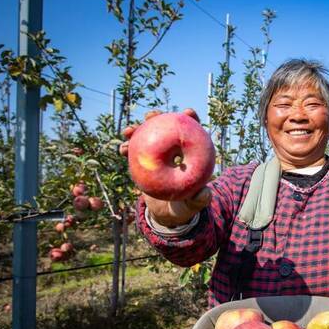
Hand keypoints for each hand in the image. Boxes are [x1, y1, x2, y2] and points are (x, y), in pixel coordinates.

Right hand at [121, 108, 209, 226]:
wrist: (167, 215)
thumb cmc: (184, 208)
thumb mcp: (192, 206)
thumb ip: (199, 200)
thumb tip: (205, 193)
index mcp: (191, 156)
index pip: (193, 133)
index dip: (191, 120)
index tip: (188, 112)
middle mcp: (174, 152)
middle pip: (167, 129)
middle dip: (159, 118)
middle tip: (150, 116)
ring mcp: (159, 156)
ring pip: (148, 137)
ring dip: (138, 130)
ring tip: (129, 131)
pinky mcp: (145, 163)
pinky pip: (135, 152)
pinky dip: (128, 148)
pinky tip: (123, 149)